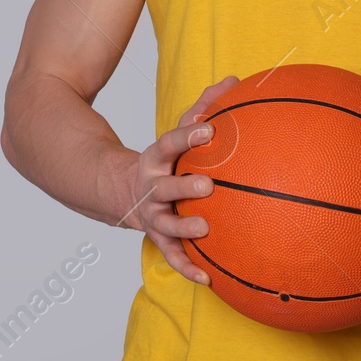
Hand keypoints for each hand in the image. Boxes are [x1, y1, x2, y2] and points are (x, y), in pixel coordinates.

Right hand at [117, 75, 238, 285]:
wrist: (125, 191)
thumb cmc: (166, 160)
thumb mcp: (178, 133)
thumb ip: (204, 108)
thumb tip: (235, 81)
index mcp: (156, 158)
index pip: (168, 144)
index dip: (186, 137)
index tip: (208, 130)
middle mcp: (151, 187)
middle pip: (163, 187)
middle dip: (183, 186)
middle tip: (207, 185)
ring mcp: (153, 215)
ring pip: (165, 223)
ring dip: (184, 227)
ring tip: (205, 228)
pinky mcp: (158, 238)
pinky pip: (172, 255)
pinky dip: (186, 267)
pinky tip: (207, 279)